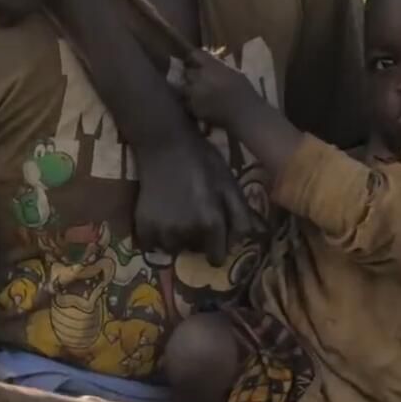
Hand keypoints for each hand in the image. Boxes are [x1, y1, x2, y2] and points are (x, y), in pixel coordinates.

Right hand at [131, 130, 262, 265]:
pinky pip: (151, 245)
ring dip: (177, 238)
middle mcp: (186, 233)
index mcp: (210, 223)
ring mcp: (162, 231)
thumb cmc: (202, 161)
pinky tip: (161, 217)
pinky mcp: (143, 226)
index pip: (216, 258)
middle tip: (194, 215)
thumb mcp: (229, 184)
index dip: (217, 247)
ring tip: (177, 215)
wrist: (164, 143)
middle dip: (197, 240)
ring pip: (173, 249)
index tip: (214, 235)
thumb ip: (242, 214)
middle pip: (195, 252)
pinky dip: (156, 236)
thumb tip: (258, 238)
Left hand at [180, 49, 263, 129]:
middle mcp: (199, 77)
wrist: (243, 113)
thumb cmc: (244, 91)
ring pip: (184, 87)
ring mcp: (194, 94)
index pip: (195, 54)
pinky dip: (191, 103)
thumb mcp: (234, 73)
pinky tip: (199, 105)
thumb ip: (220, 67)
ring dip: (189, 89)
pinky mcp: (193, 108)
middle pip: (187, 72)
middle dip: (192, 75)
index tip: (194, 60)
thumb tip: (212, 64)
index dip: (193, 57)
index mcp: (211, 66)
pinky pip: (187, 103)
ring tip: (196, 93)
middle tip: (198, 79)